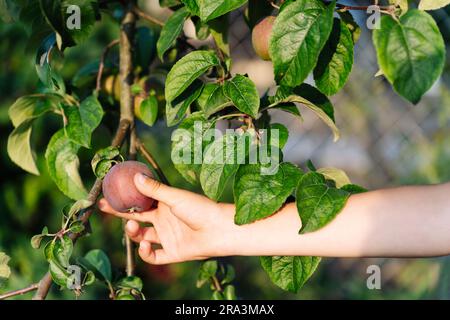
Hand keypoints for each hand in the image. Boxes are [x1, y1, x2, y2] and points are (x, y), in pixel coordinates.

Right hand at [98, 173, 236, 263]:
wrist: (219, 229)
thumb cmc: (200, 208)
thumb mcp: (175, 197)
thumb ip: (155, 190)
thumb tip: (135, 176)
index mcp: (165, 205)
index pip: (140, 201)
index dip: (125, 198)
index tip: (109, 192)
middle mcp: (164, 220)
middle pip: (137, 217)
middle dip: (120, 213)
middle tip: (104, 207)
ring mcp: (168, 237)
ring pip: (142, 237)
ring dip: (133, 232)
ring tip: (132, 224)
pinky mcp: (173, 253)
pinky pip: (154, 256)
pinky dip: (146, 253)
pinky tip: (145, 245)